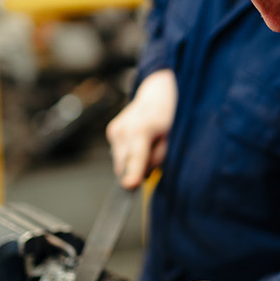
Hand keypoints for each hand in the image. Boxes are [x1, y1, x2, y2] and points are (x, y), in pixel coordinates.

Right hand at [106, 69, 177, 188]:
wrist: (156, 95)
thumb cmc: (166, 118)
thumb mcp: (168, 139)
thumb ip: (155, 158)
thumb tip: (141, 175)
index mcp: (141, 129)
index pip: (136, 156)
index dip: (133, 172)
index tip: (129, 185)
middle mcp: (124, 129)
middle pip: (125, 164)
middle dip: (137, 169)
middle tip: (153, 152)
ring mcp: (115, 130)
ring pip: (121, 161)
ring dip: (132, 160)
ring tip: (146, 142)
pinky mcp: (111, 131)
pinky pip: (119, 153)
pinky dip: (128, 153)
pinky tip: (138, 140)